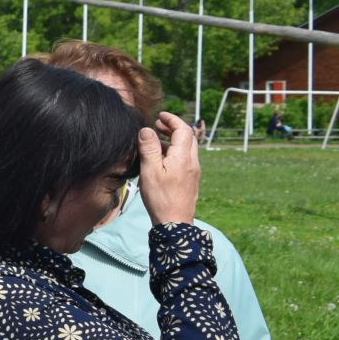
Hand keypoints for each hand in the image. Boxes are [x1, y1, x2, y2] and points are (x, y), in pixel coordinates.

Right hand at [137, 112, 199, 227]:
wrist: (175, 222)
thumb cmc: (160, 197)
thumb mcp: (150, 171)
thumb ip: (149, 148)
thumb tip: (146, 130)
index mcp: (183, 157)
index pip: (183, 130)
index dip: (172, 120)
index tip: (160, 116)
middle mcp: (192, 162)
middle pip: (188, 137)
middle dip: (174, 128)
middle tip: (157, 126)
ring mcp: (193, 172)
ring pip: (187, 148)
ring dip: (174, 140)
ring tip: (156, 141)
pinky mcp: (191, 180)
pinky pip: (185, 159)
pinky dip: (174, 151)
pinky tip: (162, 159)